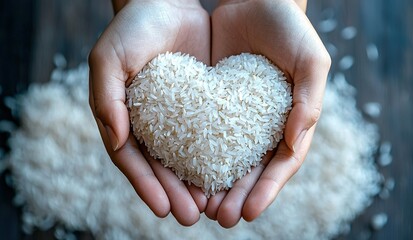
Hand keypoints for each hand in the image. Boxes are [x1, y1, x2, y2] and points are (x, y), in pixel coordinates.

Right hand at [88, 0, 209, 225]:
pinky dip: (215, 157)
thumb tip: (117, 140)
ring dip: (196, 184)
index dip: (145, 185)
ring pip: (186, 158)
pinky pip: (209, 135)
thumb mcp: (109, 59)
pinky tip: (228, 174)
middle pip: (161, 166)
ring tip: (211, 207)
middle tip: (191, 216)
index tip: (162, 209)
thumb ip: (106, 99)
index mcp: (124, 118)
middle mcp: (150, 124)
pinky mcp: (202, 106)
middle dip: (174, 193)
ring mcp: (177, 118)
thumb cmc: (132, 28)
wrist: (167, 2)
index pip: (132, 160)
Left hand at [206, 0, 330, 226]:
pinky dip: (197, 154)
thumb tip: (295, 141)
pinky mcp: (214, 102)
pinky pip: (205, 132)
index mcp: (292, 120)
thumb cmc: (290, 28)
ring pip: (228, 158)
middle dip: (239, 195)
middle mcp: (266, 124)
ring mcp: (239, 116)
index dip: (268, 189)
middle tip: (221, 218)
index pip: (283, 163)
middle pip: (254, 169)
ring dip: (217, 185)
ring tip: (201, 207)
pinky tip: (184, 172)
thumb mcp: (311, 60)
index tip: (249, 211)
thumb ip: (309, 100)